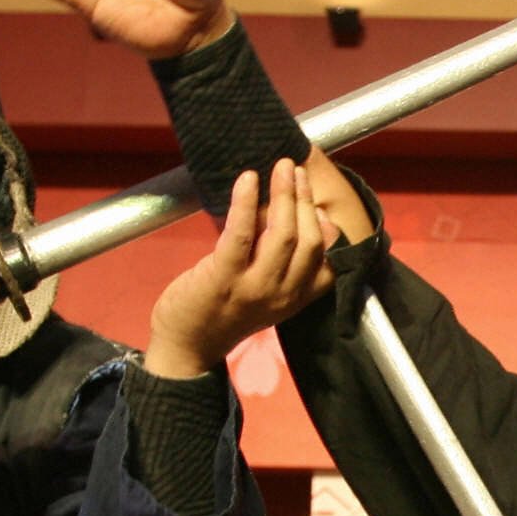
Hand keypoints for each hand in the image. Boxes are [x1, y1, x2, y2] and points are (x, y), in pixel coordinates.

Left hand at [145, 159, 334, 377]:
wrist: (186, 347)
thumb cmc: (223, 313)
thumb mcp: (265, 295)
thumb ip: (280, 263)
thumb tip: (287, 215)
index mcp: (295, 300)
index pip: (330, 264)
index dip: (328, 230)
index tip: (318, 204)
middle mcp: (282, 296)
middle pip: (310, 241)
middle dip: (305, 200)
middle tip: (294, 169)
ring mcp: (254, 288)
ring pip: (283, 235)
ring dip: (285, 195)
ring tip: (280, 168)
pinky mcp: (223, 279)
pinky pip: (242, 234)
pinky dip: (246, 203)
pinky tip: (248, 179)